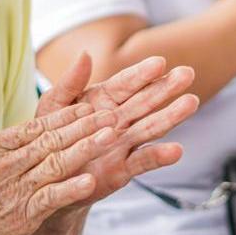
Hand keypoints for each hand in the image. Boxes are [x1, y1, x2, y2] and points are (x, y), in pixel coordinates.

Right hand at [0, 82, 120, 234]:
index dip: (65, 116)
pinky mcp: (22, 217)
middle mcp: (6, 165)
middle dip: (85, 126)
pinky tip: (90, 181)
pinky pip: (50, 199)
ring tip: (111, 137)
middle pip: (52, 141)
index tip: (88, 106)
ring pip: (56, 165)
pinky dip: (69, 190)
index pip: (36, 126)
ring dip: (86, 149)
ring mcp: (16, 191)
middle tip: (113, 114)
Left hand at [36, 54, 198, 204]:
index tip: (159, 62)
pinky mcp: (123, 169)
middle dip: (165, 88)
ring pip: (151, 127)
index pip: (125, 83)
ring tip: (191, 102)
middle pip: (146, 101)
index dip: (141, 73)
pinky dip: (159, 157)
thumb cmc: (48, 139)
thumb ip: (69, 84)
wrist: (43, 180)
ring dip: (172, 116)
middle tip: (187, 73)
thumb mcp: (52, 108)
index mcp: (102, 100)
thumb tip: (86, 54)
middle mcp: (118, 119)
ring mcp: (123, 144)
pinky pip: (143, 161)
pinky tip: (176, 150)